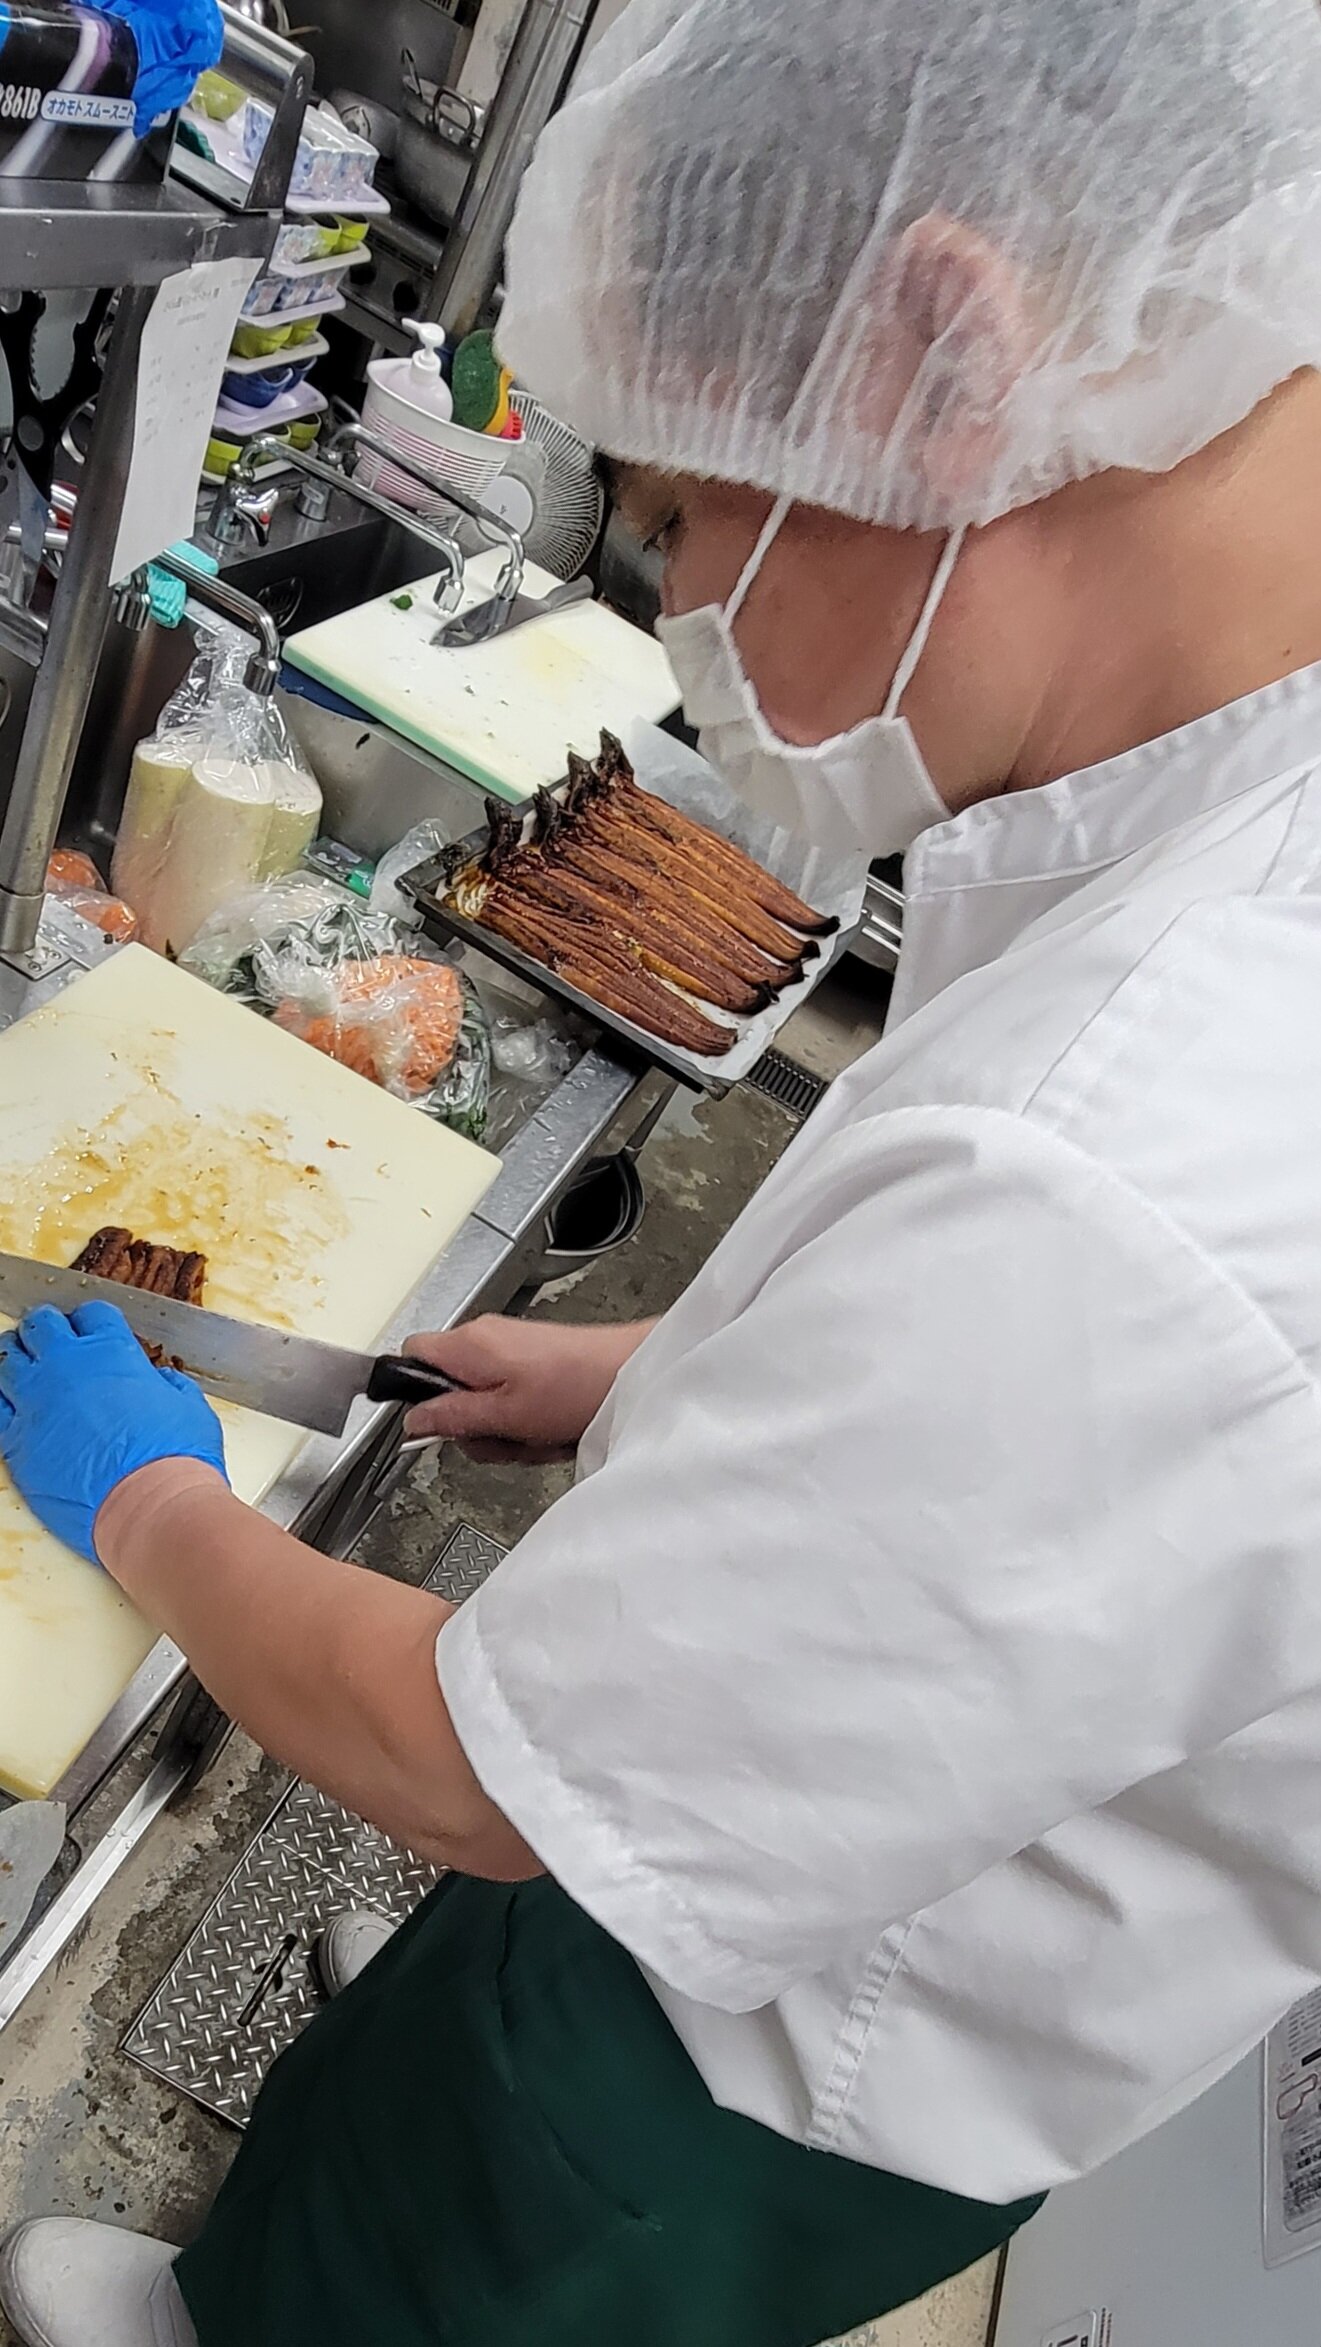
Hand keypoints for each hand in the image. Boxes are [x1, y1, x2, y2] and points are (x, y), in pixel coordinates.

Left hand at [0, 1303, 227, 1564]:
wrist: (148, 1504)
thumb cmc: (175, 1456)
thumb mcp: (190, 1407)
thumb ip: (170, 1387)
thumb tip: (163, 1382)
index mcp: (112, 1351)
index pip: (91, 1314)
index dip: (90, 1319)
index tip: (90, 1328)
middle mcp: (68, 1367)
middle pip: (41, 1325)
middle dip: (45, 1327)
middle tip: (49, 1337)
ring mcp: (36, 1401)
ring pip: (8, 1360)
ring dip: (17, 1358)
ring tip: (23, 1365)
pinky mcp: (17, 1440)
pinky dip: (2, 1401)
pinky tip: (10, 1405)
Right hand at [401, 1315, 654, 1461]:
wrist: (631, 1375)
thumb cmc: (576, 1387)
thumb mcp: (503, 1415)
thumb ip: (451, 1416)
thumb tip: (413, 1420)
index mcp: (469, 1344)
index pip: (409, 1357)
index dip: (411, 1392)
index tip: (433, 1423)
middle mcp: (485, 1339)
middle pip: (447, 1391)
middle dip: (472, 1427)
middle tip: (500, 1437)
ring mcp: (510, 1351)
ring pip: (481, 1403)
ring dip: (505, 1432)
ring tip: (534, 1436)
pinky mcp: (534, 1363)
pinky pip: (511, 1402)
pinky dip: (527, 1424)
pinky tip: (549, 1431)